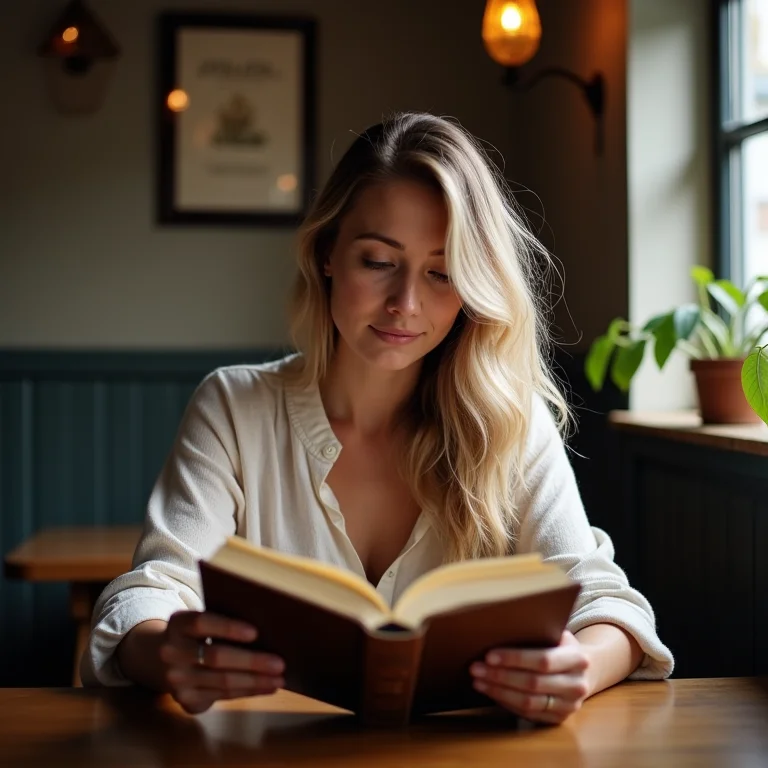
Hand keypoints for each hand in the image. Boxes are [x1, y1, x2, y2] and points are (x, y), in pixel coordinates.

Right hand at [159, 610, 284, 713]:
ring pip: (221, 681)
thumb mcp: (202, 623)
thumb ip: (223, 622)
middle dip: (251, 662)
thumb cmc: (198, 635)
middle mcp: (171, 653)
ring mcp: (176, 680)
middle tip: (280, 664)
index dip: (228, 628)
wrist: (164, 660)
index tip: (255, 633)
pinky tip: (266, 688)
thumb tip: (268, 629)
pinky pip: (222, 696)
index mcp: (178, 624)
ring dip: (255, 682)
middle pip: (215, 657)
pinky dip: (248, 692)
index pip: (202, 623)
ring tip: (279, 679)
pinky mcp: (185, 700)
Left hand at [469, 630, 589, 723]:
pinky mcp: (559, 719)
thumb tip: (500, 629)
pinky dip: (506, 703)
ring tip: (478, 681)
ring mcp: (569, 706)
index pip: (543, 660)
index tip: (489, 655)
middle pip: (532, 683)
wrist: (584, 671)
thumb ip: (538, 633)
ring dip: (499, 691)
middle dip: (500, 676)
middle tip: (476, 668)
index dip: (514, 659)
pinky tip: (491, 692)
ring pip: (528, 702)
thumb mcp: (557, 635)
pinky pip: (528, 714)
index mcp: (577, 659)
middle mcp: (576, 685)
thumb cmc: (561, 647)